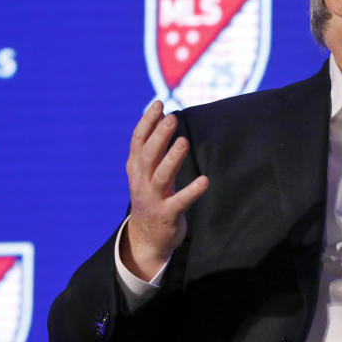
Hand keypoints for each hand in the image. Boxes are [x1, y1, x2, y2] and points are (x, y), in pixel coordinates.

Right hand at [123, 101, 208, 280]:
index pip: (138, 141)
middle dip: (159, 136)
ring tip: (183, 141)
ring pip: (161, 176)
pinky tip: (204, 181)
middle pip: (149, 155)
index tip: (159, 103)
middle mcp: (142, 182)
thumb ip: (153, 147)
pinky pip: (180, 202)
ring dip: (172, 159)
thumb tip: (163, 116)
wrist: (146, 238)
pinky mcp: (167, 215)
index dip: (147, 122)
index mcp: (136, 169)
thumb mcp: (146, 172)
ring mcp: (153, 199)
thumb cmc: (151, 197)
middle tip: (172, 118)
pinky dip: (192, 191)